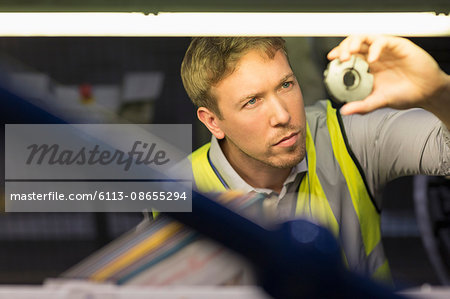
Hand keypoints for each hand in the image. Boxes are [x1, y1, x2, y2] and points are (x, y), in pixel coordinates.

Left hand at [327, 35, 449, 122]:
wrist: (427, 93)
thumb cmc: (404, 94)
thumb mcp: (378, 101)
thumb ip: (362, 106)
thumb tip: (344, 111)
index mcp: (367, 67)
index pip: (349, 55)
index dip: (339, 54)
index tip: (331, 60)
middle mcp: (374, 56)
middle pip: (354, 43)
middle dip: (343, 47)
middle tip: (340, 58)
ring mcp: (385, 50)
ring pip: (366, 37)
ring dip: (355, 43)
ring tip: (350, 53)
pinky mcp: (398, 46)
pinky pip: (383, 41)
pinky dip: (375, 48)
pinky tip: (372, 59)